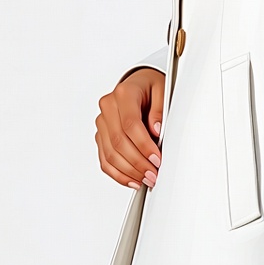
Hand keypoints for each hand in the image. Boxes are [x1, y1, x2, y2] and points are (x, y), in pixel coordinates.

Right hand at [95, 67, 165, 188]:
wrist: (138, 85)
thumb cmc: (150, 87)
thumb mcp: (163, 89)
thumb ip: (160, 109)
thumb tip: (155, 130)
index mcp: (124, 93)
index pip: (130, 124)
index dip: (143, 145)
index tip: (157, 158)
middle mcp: (108, 107)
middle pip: (119, 141)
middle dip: (138, 162)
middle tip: (153, 173)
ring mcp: (102, 122)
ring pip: (110, 154)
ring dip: (129, 172)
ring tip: (146, 179)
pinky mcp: (100, 136)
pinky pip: (105, 160)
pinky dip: (118, 174)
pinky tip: (133, 179)